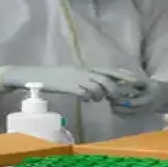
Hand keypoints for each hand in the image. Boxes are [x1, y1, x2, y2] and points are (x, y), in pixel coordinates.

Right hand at [0, 66, 122, 101]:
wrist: (33, 76)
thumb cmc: (50, 78)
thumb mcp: (69, 76)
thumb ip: (82, 81)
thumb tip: (94, 90)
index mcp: (83, 68)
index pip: (108, 70)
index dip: (122, 75)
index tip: (134, 80)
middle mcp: (82, 71)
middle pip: (106, 79)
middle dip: (115, 89)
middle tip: (117, 97)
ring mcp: (76, 78)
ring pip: (98, 87)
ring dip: (98, 95)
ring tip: (92, 98)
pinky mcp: (68, 86)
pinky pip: (85, 93)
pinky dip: (87, 97)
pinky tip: (83, 99)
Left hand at [112, 80, 167, 114]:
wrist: (166, 96)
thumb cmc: (156, 87)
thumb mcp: (147, 82)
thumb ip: (134, 82)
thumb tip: (120, 82)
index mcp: (146, 101)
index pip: (130, 103)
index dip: (120, 99)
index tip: (111, 94)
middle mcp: (143, 110)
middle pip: (125, 110)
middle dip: (115, 104)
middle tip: (108, 96)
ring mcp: (140, 114)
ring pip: (124, 115)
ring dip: (115, 108)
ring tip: (110, 100)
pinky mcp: (138, 116)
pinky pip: (126, 117)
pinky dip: (118, 112)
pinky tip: (114, 105)